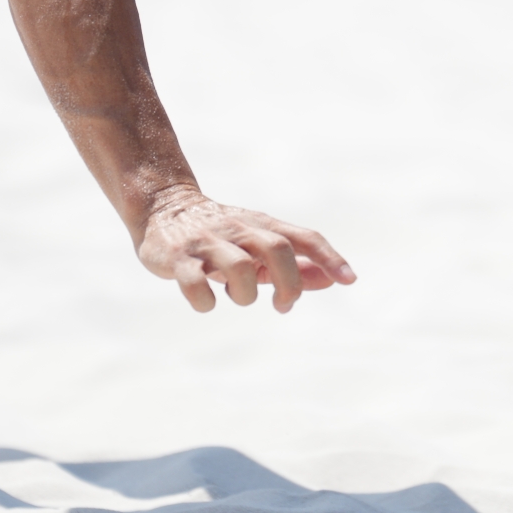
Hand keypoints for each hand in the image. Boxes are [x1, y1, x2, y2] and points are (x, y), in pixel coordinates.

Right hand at [136, 186, 356, 312]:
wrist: (163, 207)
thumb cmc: (223, 235)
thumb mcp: (259, 245)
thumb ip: (295, 264)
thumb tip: (334, 281)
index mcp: (262, 225)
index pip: (304, 237)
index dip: (329, 258)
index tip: (350, 281)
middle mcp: (238, 230)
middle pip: (277, 249)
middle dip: (289, 283)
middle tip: (284, 305)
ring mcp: (207, 243)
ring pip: (240, 268)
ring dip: (246, 294)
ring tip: (239, 296)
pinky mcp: (178, 259)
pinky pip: (196, 284)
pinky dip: (206, 301)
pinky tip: (207, 301)